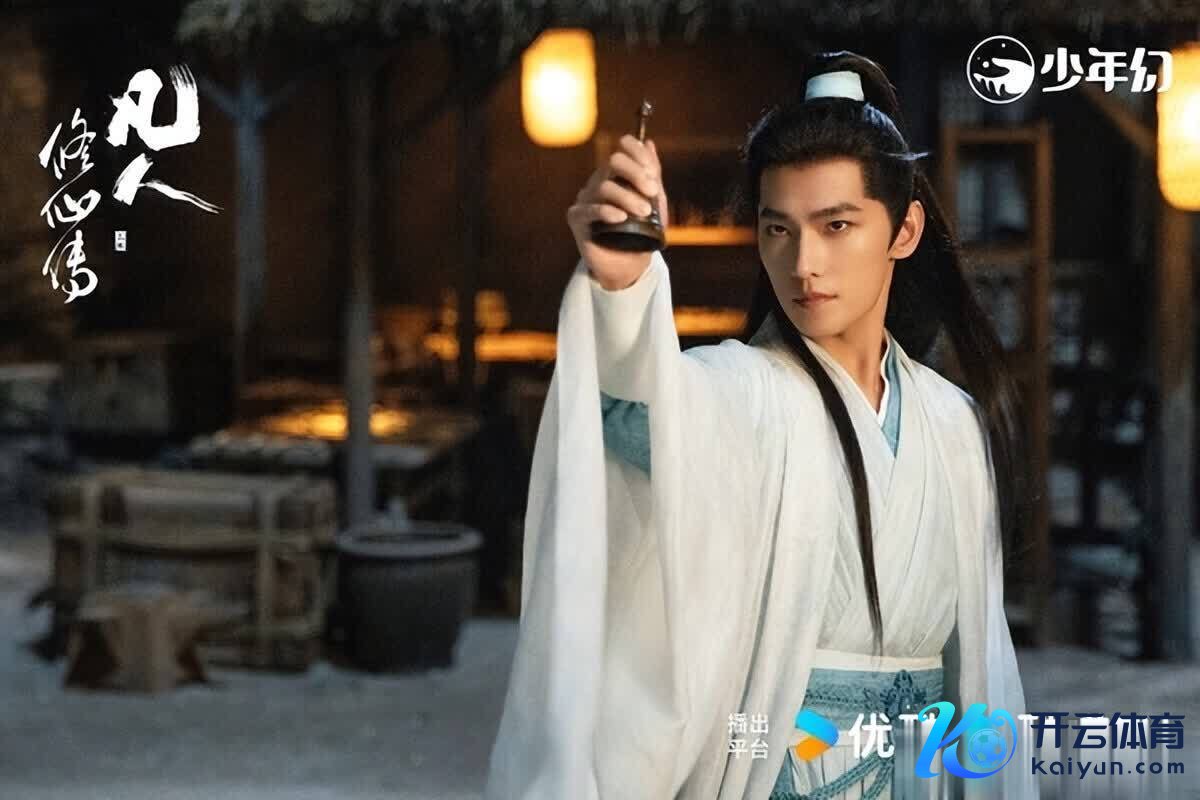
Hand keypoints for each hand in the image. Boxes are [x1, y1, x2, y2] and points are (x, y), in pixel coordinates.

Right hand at [566, 134, 668, 289]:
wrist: (629, 266)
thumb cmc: (642, 234)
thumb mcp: (655, 204)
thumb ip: (653, 176)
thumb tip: (650, 144)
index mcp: (617, 175)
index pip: (623, 150)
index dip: (638, 153)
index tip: (653, 172)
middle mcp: (599, 182)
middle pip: (613, 162)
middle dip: (635, 173)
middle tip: (652, 192)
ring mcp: (586, 199)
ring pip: (604, 187)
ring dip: (628, 198)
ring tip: (644, 212)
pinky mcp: (577, 219)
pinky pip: (590, 210)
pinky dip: (607, 211)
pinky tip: (621, 218)